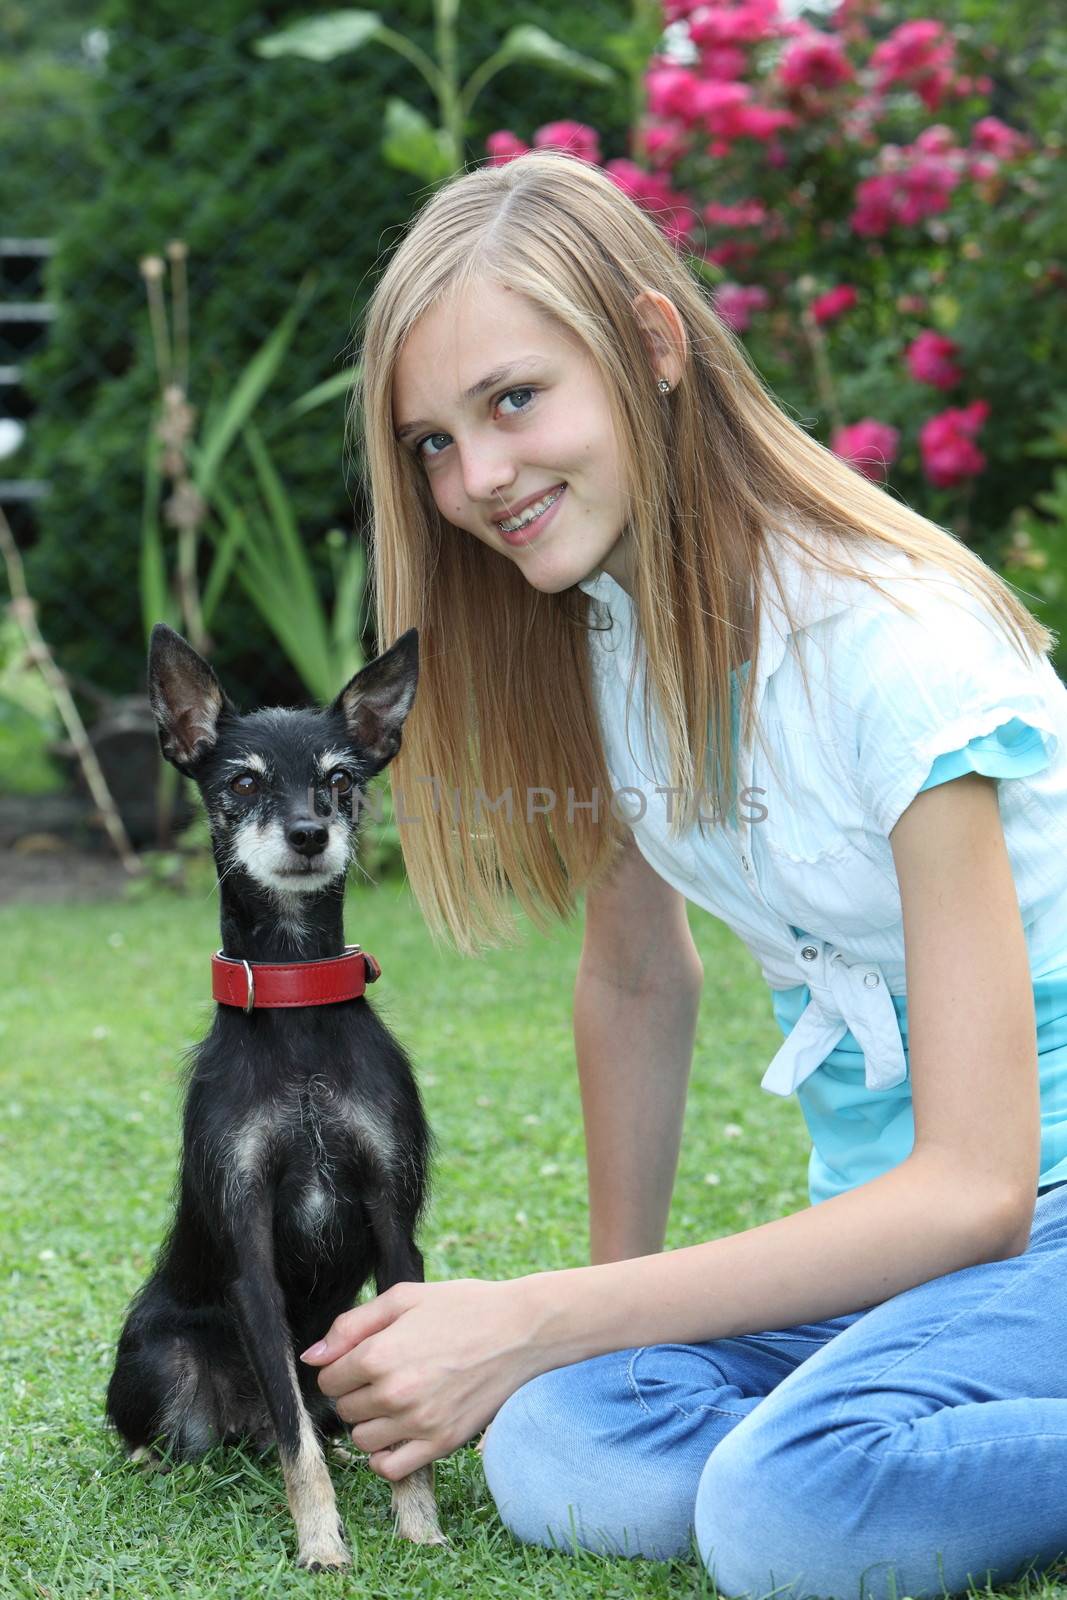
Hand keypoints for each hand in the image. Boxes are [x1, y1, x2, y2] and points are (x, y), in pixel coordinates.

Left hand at [300, 1277, 546, 1479]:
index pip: (328, 1378)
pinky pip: (390, 1468)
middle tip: (387, 1372)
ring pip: (362, 1439)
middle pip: (344, 1408)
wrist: (520, 1331)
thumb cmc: (462, 1307)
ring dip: (371, 1421)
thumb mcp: (403, 1299)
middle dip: (356, 1391)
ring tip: (397, 1398)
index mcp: (380, 1354)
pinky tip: (399, 1431)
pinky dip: (385, 1456)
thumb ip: (351, 1325)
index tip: (363, 1357)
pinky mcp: (440, 1444)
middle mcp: (394, 1393)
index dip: (342, 1366)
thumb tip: (312, 1357)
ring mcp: (418, 1423)